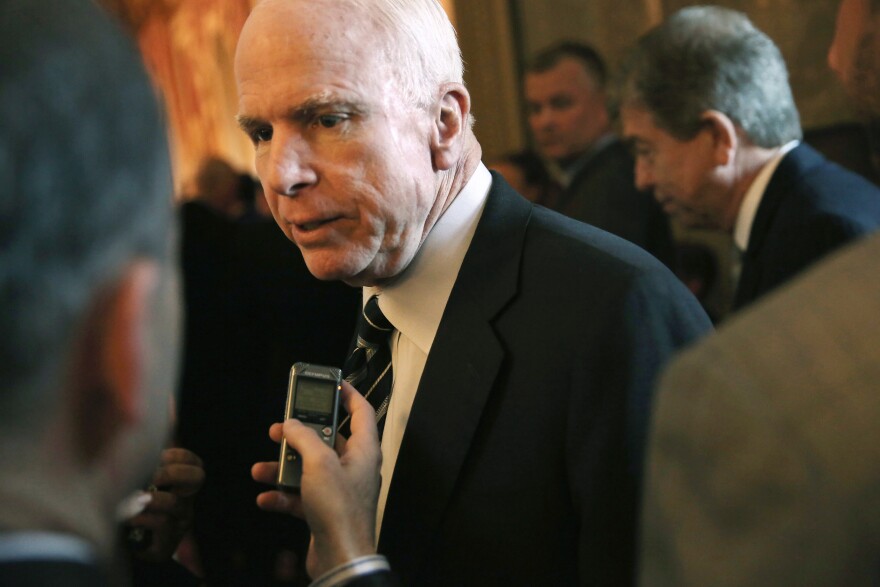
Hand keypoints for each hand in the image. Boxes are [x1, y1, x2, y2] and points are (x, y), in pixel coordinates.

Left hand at [127, 447, 204, 561]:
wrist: (123, 551)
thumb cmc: (128, 512)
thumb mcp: (136, 486)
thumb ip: (142, 466)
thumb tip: (144, 439)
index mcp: (181, 485)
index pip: (194, 463)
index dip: (178, 456)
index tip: (157, 457)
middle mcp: (186, 502)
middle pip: (196, 478)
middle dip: (171, 473)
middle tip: (149, 476)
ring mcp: (179, 523)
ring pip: (175, 502)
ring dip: (152, 498)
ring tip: (132, 499)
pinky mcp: (167, 543)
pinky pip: (161, 523)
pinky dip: (142, 517)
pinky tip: (127, 518)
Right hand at [252, 382, 380, 577]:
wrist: (339, 557)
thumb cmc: (340, 511)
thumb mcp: (319, 464)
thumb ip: (304, 438)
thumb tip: (293, 424)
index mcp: (363, 450)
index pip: (362, 412)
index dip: (349, 394)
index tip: (334, 383)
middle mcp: (354, 467)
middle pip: (328, 440)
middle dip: (301, 435)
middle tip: (281, 428)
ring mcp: (339, 489)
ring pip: (309, 468)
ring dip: (284, 467)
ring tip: (263, 467)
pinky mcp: (325, 509)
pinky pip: (301, 495)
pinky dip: (283, 495)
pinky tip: (267, 497)